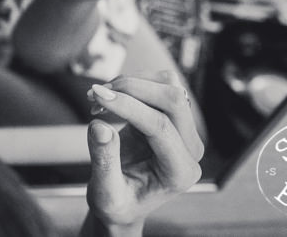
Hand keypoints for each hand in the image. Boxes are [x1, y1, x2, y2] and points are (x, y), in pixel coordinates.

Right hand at [83, 71, 204, 233]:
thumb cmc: (117, 203)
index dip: (127, 106)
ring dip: (130, 83)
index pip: (160, 126)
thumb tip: (100, 126)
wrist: (125, 204)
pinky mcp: (174, 117)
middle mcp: (190, 149)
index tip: (96, 96)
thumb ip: (104, 161)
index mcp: (180, 172)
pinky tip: (111, 99)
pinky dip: (132, 83)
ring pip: (168, 84)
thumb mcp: (105, 194)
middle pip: (173, 99)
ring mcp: (185, 130)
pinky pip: (160, 83)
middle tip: (95, 94)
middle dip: (131, 88)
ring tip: (99, 98)